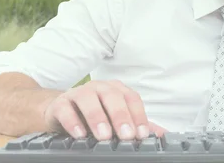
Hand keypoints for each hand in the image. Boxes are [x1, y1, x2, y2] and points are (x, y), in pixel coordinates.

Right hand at [43, 79, 166, 140]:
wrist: (61, 112)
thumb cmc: (94, 114)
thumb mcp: (116, 120)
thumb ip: (137, 125)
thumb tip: (162, 135)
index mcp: (116, 90)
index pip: (132, 98)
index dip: (138, 115)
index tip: (143, 134)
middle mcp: (99, 88)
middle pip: (112, 96)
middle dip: (120, 115)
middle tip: (126, 135)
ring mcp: (78, 93)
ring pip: (88, 99)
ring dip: (97, 117)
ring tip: (104, 136)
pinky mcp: (60, 104)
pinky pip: (66, 109)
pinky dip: (73, 121)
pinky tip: (79, 134)